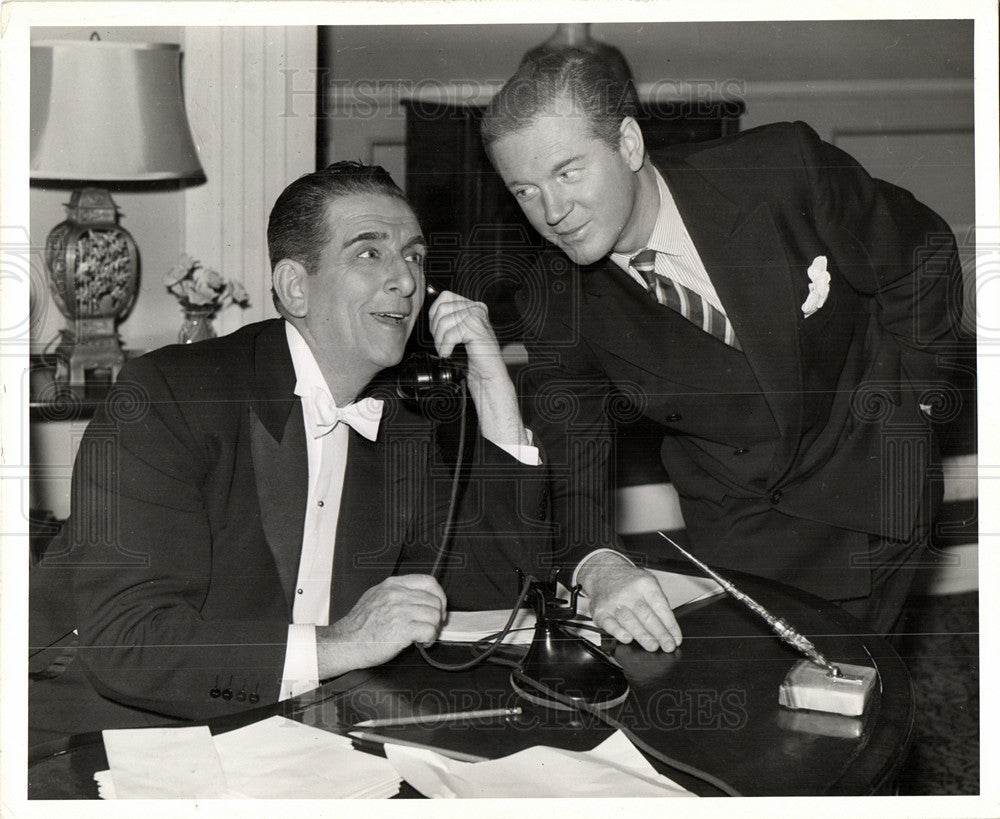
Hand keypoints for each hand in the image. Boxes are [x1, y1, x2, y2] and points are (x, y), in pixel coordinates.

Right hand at [316, 575, 445, 677]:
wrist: (345, 643)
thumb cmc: (359, 626)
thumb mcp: (376, 597)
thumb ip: (397, 593)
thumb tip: (419, 598)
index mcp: (393, 585)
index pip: (428, 582)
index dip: (439, 595)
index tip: (439, 606)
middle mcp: (397, 595)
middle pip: (434, 601)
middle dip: (437, 617)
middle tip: (430, 626)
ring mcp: (400, 611)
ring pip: (434, 616)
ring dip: (433, 629)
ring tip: (423, 636)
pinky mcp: (402, 629)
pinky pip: (429, 631)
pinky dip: (429, 639)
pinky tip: (420, 642)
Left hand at [427, 291, 505, 383]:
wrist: (486, 375)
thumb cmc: (471, 357)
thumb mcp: (457, 332)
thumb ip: (447, 318)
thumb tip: (431, 312)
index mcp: (472, 306)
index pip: (445, 297)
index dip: (435, 315)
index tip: (437, 331)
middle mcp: (477, 308)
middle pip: (442, 308)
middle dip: (435, 329)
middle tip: (441, 344)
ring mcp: (478, 317)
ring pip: (444, 321)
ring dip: (439, 340)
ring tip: (445, 350)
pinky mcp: (477, 330)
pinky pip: (450, 334)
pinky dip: (445, 347)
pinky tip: (449, 354)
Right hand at [579, 556, 681, 651]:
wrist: (604, 573)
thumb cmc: (630, 582)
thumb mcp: (648, 583)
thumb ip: (658, 603)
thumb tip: (670, 629)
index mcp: (644, 584)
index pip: (660, 606)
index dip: (670, 624)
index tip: (676, 638)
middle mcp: (628, 592)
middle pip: (646, 615)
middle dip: (659, 633)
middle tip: (668, 646)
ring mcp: (613, 602)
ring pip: (629, 620)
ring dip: (642, 636)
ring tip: (653, 646)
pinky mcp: (601, 612)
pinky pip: (609, 624)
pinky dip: (618, 632)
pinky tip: (627, 638)